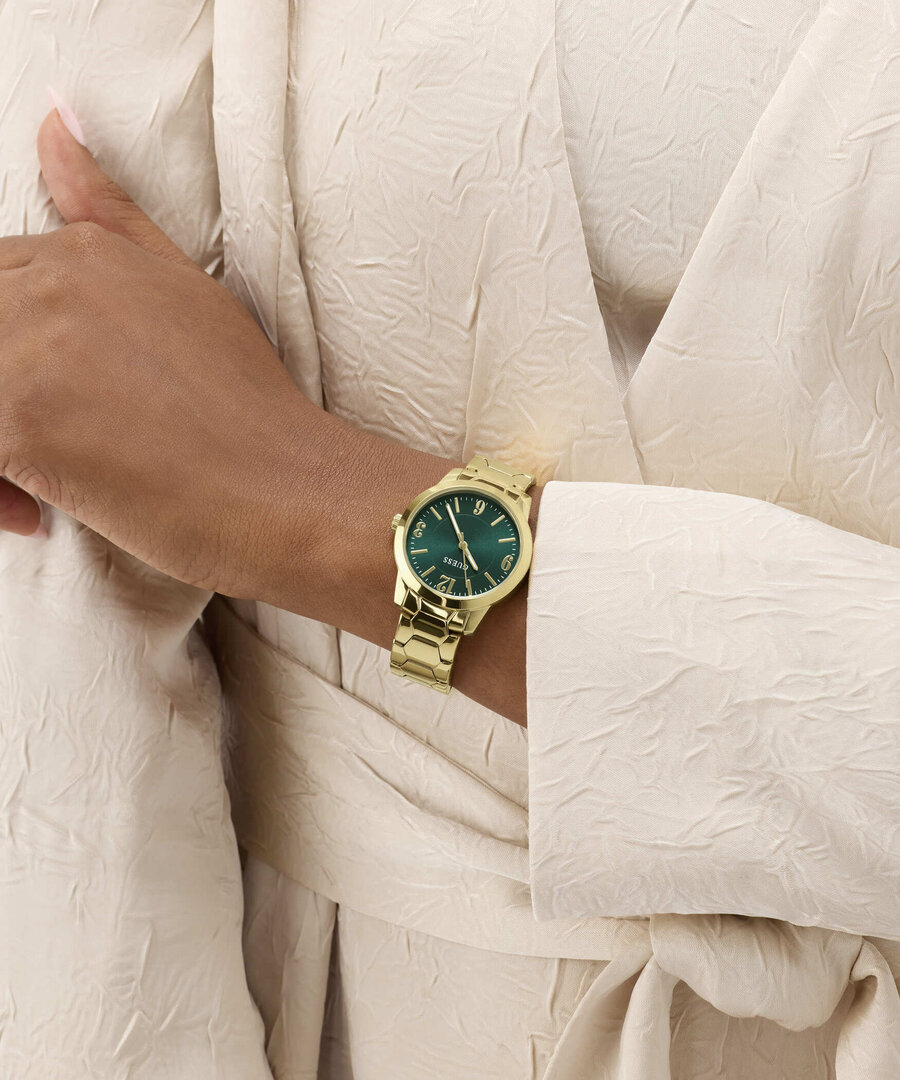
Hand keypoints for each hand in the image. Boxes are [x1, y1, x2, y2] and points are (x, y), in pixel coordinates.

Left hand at [0, 102, 540, 725]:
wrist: (290, 487)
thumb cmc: (251, 408)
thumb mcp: (187, 288)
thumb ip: (108, 212)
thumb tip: (54, 120)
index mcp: (83, 253)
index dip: (13, 353)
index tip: (52, 405)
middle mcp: (48, 286)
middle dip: (3, 394)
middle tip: (47, 449)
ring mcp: (30, 349)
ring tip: (46, 483)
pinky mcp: (19, 420)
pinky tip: (44, 511)